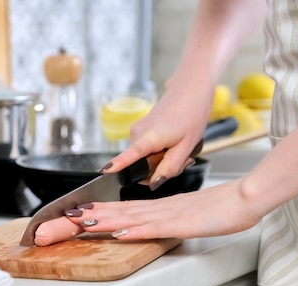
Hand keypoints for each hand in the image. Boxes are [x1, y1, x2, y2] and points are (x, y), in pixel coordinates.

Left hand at [61, 180, 261, 241]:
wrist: (244, 198)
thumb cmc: (219, 208)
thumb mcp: (185, 215)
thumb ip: (165, 219)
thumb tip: (145, 225)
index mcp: (158, 208)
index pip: (122, 210)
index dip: (99, 211)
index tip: (77, 213)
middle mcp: (157, 209)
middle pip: (118, 212)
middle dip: (90, 216)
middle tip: (66, 218)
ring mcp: (168, 216)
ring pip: (130, 218)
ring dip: (106, 221)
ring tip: (83, 222)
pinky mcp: (181, 224)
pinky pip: (155, 229)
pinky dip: (136, 231)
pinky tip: (120, 234)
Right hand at [101, 76, 215, 189]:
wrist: (189, 91)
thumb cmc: (191, 114)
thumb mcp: (187, 146)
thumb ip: (171, 167)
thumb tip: (154, 183)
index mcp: (151, 136)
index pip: (131, 153)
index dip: (118, 164)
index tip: (105, 171)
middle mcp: (137, 133)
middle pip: (140, 165)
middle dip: (157, 169)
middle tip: (180, 159)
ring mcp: (135, 131)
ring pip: (142, 158)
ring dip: (159, 160)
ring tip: (177, 147)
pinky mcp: (137, 130)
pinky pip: (143, 150)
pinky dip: (156, 152)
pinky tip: (170, 142)